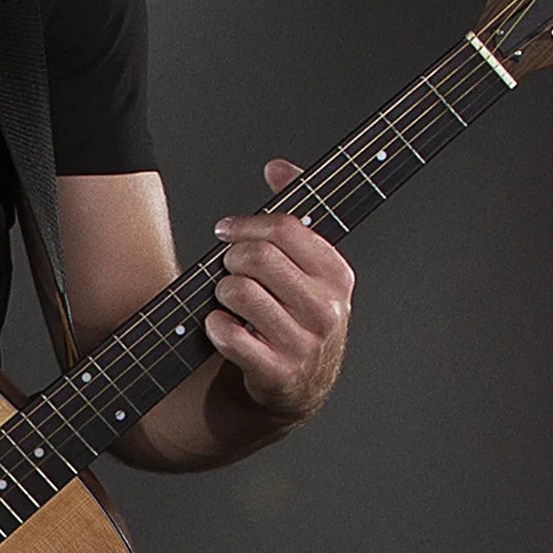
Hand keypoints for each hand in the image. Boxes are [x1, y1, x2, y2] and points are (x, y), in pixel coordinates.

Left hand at [203, 160, 353, 425]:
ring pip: (239, 292)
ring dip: (220, 292)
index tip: (226, 230)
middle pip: (258, 257)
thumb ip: (294, 215)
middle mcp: (326, 308)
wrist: (301, 385)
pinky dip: (215, 326)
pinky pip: (228, 334)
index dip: (246, 224)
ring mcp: (302, 342)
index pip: (285, 229)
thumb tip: (277, 167)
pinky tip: (222, 326)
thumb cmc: (298, 316)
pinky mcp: (275, 370)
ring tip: (227, 299)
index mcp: (337, 275)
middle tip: (227, 268)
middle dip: (231, 258)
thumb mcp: (309, 267)